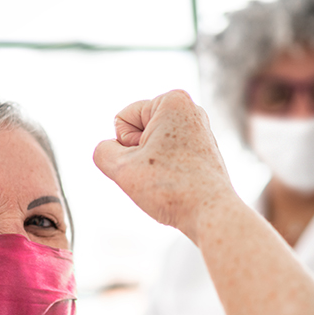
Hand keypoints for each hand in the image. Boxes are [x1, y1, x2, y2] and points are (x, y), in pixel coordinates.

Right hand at [93, 90, 236, 242]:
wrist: (210, 214)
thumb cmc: (170, 188)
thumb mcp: (121, 168)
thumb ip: (103, 151)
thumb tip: (111, 150)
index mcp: (173, 100)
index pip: (121, 120)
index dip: (125, 147)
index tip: (149, 161)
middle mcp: (190, 109)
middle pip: (136, 132)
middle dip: (139, 156)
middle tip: (161, 172)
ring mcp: (199, 131)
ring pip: (150, 149)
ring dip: (151, 167)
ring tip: (171, 179)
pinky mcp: (203, 151)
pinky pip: (167, 159)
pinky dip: (167, 174)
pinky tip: (180, 185)